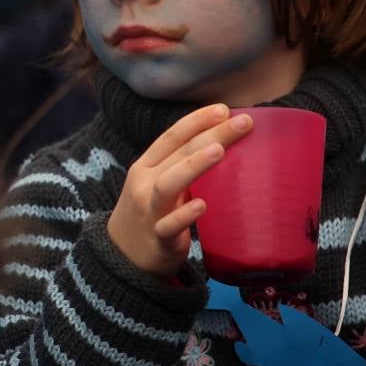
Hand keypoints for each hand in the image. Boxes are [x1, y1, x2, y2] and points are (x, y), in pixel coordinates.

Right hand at [107, 104, 252, 277]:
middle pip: (178, 153)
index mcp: (145, 166)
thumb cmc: (150, 215)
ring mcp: (148, 210)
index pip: (171, 136)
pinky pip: (169, 225)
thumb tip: (223, 150)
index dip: (196, 120)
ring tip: (219, 151)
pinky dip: (184, 215)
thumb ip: (181, 170)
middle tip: (243, 121)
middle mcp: (144, 183)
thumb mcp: (157, 186)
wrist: (122, 257)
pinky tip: (202, 206)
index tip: (223, 108)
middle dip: (210, 134)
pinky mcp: (157, 238)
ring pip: (169, 184)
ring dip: (194, 166)